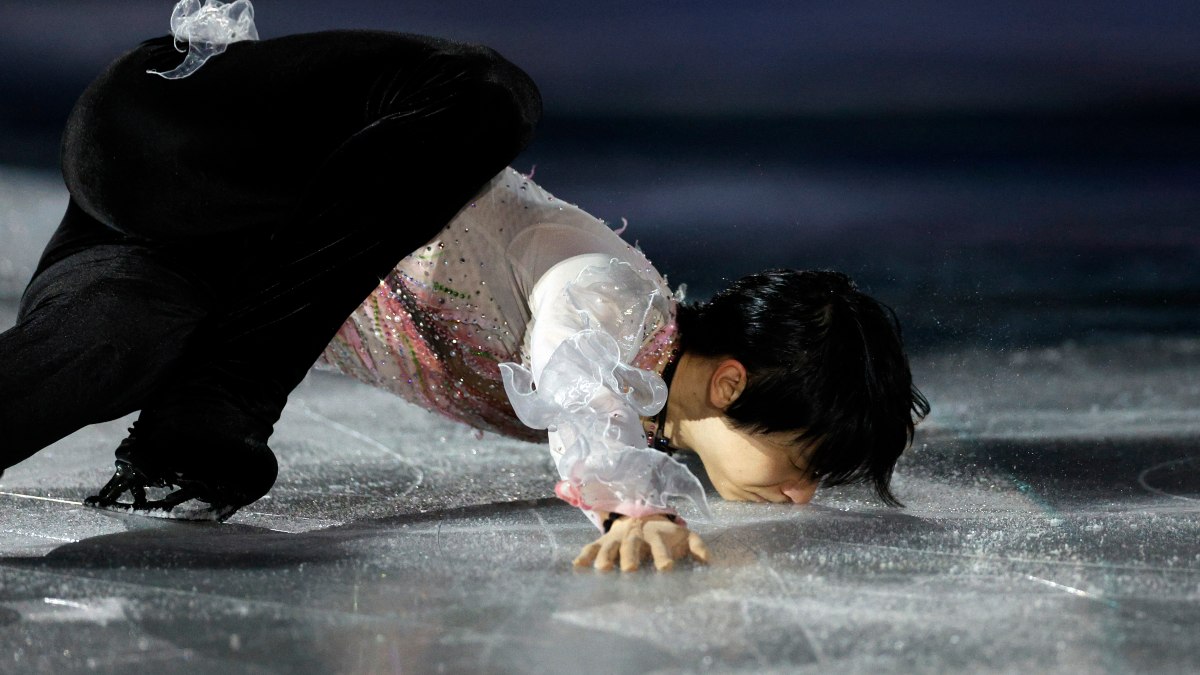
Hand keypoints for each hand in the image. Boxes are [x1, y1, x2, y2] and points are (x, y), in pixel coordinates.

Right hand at [573, 514, 708, 571]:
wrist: (642, 514)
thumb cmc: (666, 533)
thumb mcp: (685, 536)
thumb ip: (697, 546)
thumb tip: (709, 562)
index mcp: (656, 535)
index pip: (660, 547)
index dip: (663, 557)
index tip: (666, 569)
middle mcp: (636, 536)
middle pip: (632, 546)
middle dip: (630, 558)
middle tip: (630, 571)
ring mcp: (618, 538)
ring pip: (610, 546)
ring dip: (605, 557)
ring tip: (602, 570)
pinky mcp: (604, 541)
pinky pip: (592, 546)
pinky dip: (584, 556)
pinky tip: (577, 567)